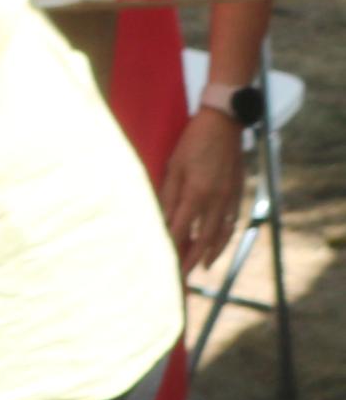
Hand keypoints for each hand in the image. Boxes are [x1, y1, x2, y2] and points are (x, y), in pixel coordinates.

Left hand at [167, 109, 247, 275]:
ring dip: (211, 253)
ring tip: (201, 267)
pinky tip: (217, 243)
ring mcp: (230, 196)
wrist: (224, 122)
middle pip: (203, 239)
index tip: (161, 263)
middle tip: (181, 277)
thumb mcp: (174, 166)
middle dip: (191, 260)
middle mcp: (216, 199)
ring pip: (221, 233)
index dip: (171, 248)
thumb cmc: (192, 142)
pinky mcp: (238, 191)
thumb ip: (168, 195)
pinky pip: (232, 221)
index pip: (180, 229)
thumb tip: (160, 219)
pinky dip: (224, 236)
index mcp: (196, 193)